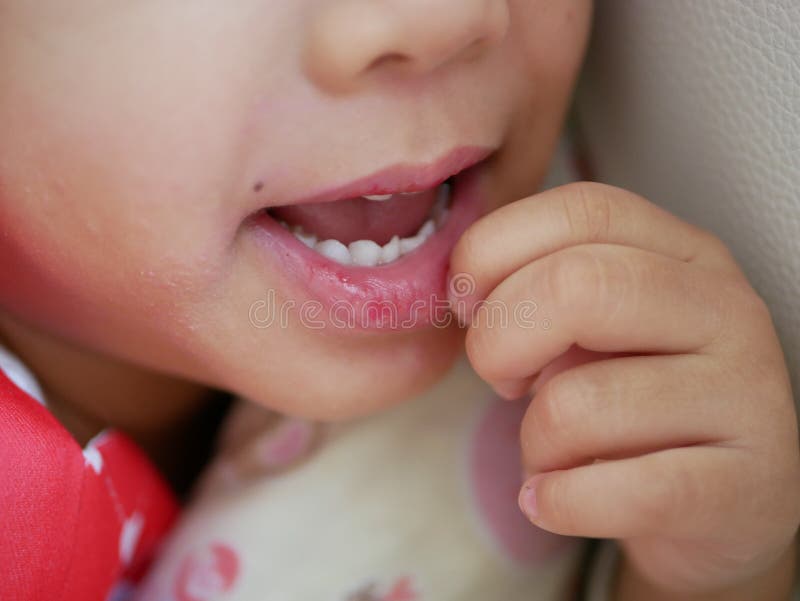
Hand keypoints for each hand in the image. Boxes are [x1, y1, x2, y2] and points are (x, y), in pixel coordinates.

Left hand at [449, 182, 799, 596]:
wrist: (726, 498)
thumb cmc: (638, 400)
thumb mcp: (595, 326)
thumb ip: (540, 289)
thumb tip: (463, 288)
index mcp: (682, 253)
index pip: (580, 209)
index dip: (495, 252)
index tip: (468, 305)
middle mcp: (723, 309)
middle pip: (577, 287)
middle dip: (499, 340)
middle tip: (499, 378)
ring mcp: (744, 395)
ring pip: (580, 403)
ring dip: (533, 441)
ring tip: (549, 453)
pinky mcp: (743, 484)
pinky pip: (621, 491)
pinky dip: (557, 500)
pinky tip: (552, 499)